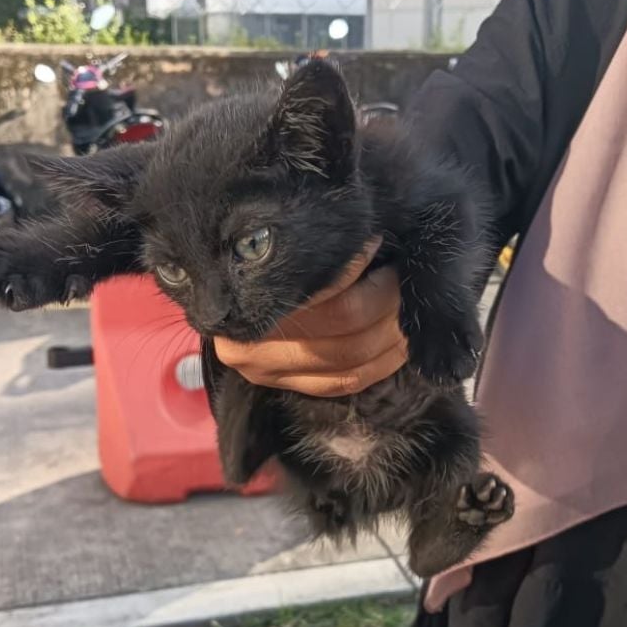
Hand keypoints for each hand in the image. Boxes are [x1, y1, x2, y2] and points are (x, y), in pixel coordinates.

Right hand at [213, 238, 405, 396]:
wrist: (220, 298)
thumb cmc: (249, 266)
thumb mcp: (269, 253)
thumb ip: (306, 252)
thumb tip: (366, 239)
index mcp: (246, 301)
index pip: (322, 290)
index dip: (360, 268)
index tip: (377, 243)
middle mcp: (251, 345)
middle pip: (343, 324)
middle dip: (386, 300)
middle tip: (402, 276)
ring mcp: (267, 372)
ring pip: (350, 359)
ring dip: (392, 333)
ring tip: (405, 307)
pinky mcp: (286, 387)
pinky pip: (346, 383)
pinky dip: (381, 364)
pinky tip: (398, 344)